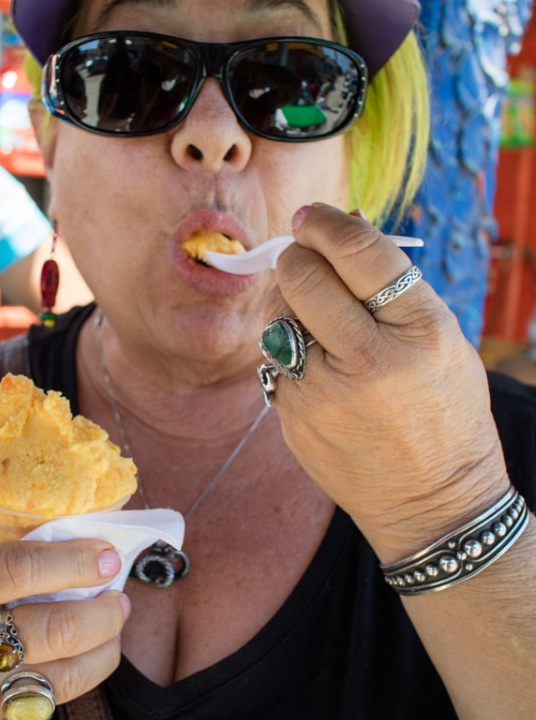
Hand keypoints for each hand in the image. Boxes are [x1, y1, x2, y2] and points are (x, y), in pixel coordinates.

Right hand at [0, 531, 128, 719]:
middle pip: (56, 630)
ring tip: (112, 626)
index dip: (73, 560)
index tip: (106, 554)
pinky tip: (78, 658)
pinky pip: (44, 705)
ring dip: (103, 650)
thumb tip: (44, 532)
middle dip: (104, 610)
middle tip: (118, 592)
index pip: (19, 571)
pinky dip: (71, 679)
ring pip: (64, 679)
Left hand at [263, 203, 509, 561]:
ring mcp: (323, 394)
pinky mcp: (292, 419)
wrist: (432, 503)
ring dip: (291, 303)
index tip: (311, 216)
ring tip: (321, 320)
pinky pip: (275, 361)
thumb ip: (392, 286)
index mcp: (420, 332)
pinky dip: (290, 353)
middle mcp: (369, 361)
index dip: (327, 223)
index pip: (360, 251)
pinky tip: (321, 370)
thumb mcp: (443, 340)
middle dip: (297, 255)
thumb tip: (342, 226)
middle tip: (302, 253)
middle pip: (304, 276)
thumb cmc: (444, 411)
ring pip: (279, 316)